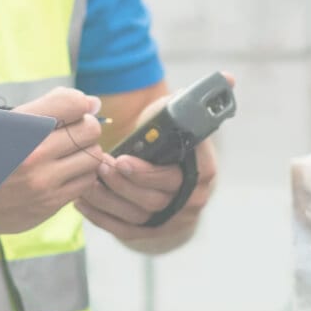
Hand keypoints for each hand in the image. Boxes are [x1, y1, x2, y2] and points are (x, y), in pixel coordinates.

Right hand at [0, 87, 103, 236]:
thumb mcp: (2, 122)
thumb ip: (48, 107)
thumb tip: (93, 103)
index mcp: (17, 127)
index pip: (72, 103)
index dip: (81, 103)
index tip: (77, 108)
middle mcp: (32, 155)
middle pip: (89, 129)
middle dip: (85, 127)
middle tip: (72, 132)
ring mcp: (42, 183)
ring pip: (93, 156)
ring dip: (85, 152)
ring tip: (69, 153)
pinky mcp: (49, 205)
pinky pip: (86, 182)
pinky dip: (80, 174)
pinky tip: (64, 172)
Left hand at [78, 100, 219, 254]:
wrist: (169, 167)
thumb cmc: (170, 137)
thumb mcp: (180, 116)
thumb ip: (193, 100)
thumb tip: (228, 78)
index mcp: (203, 170)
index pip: (175, 177)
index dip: (147, 173)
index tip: (121, 160)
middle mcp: (192, 199)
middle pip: (153, 200)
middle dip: (121, 184)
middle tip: (98, 166)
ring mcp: (173, 219)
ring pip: (136, 216)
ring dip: (107, 200)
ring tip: (85, 181)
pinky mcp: (153, 231)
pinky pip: (124, 229)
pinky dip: (101, 217)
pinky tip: (82, 202)